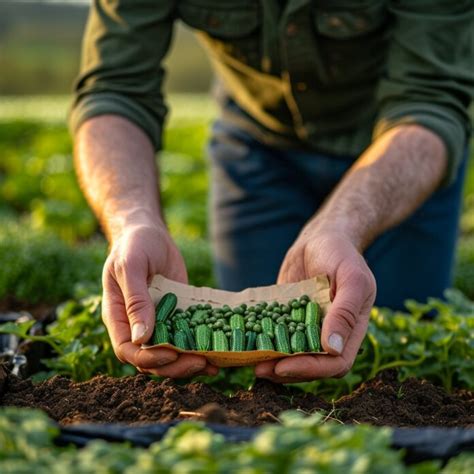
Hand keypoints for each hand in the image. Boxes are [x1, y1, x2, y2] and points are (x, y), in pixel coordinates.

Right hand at [102, 223, 218, 377]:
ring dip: (188, 363)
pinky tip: (217, 354)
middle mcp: (136, 325)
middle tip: (200, 362)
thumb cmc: (134, 246)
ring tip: (212, 364)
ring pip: (170, 354)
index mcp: (118, 317)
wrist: (151, 233)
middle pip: (151, 359)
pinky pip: (186, 338)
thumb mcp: (131, 267)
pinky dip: (199, 348)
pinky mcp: (177, 316)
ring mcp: (158, 322)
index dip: (148, 358)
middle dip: (174, 366)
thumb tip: (141, 338)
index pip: (128, 350)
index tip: (170, 355)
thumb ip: (135, 300)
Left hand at [255, 227, 375, 382]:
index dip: (312, 369)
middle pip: (311, 365)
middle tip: (260, 370)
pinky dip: (264, 341)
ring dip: (272, 361)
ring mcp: (307, 326)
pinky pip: (277, 333)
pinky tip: (245, 342)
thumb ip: (345, 312)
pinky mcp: (288, 316)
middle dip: (287, 370)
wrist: (320, 237)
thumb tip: (332, 349)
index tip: (285, 366)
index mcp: (350, 330)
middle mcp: (329, 333)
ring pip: (292, 354)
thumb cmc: (341, 254)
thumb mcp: (351, 278)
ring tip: (250, 362)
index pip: (336, 363)